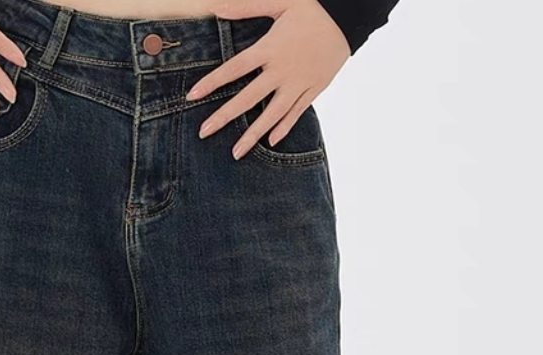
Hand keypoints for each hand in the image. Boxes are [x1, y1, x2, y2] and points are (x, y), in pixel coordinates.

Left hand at [186, 0, 349, 159]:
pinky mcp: (315, 87)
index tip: (192, 96)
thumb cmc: (312, 8)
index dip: (212, 82)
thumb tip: (215, 7)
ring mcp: (299, 82)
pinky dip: (284, 127)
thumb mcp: (279, 2)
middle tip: (204, 132)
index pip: (234, 69)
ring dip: (253, 134)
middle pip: (248, 98)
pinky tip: (271, 141)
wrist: (349, 18)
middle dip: (224, 116)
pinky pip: (298, 111)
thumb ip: (246, 7)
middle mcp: (282, 70)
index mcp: (270, 48)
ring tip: (236, 152)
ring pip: (272, 113)